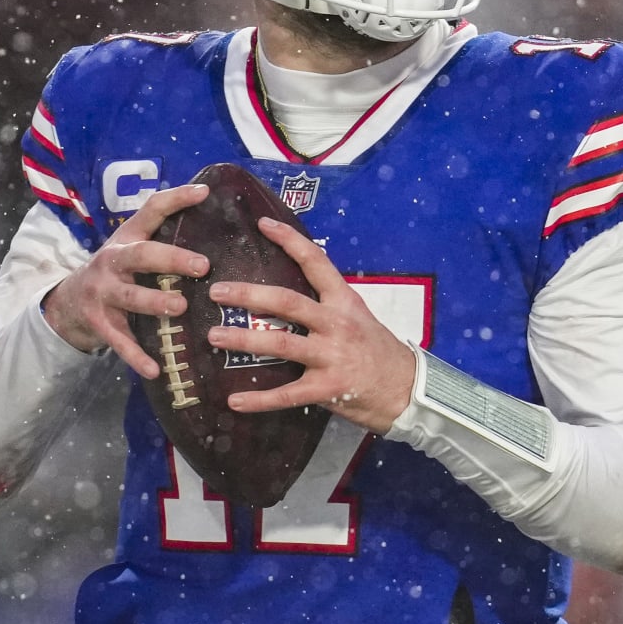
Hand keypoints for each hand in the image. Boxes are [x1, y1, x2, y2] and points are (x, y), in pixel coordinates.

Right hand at [42, 183, 210, 378]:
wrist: (66, 303)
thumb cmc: (115, 273)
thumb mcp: (130, 249)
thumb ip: (160, 238)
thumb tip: (211, 219)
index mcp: (127, 239)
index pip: (151, 210)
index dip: (176, 198)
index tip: (204, 192)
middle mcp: (113, 262)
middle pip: (140, 255)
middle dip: (170, 259)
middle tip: (201, 266)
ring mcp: (103, 293)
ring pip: (130, 297)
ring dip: (155, 303)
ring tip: (180, 308)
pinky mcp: (99, 323)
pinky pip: (120, 342)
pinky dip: (136, 357)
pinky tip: (155, 369)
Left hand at [207, 217, 416, 434]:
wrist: (407, 389)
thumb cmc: (378, 350)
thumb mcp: (358, 317)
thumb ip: (325, 306)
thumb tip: (283, 296)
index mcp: (344, 301)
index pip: (316, 262)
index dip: (289, 240)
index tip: (262, 223)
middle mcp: (337, 324)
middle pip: (287, 303)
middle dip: (249, 295)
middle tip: (217, 291)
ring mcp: (332, 356)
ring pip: (281, 344)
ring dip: (244, 340)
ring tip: (214, 337)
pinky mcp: (328, 388)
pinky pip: (287, 394)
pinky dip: (259, 398)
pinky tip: (234, 400)